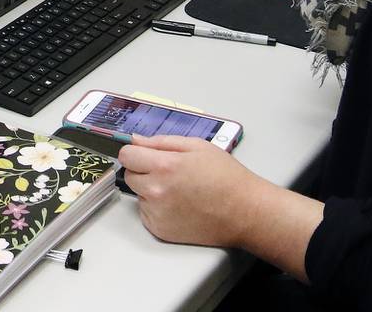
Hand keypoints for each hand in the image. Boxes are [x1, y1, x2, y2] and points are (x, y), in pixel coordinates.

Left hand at [118, 134, 324, 280]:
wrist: (245, 212)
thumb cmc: (226, 177)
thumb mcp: (197, 146)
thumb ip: (161, 142)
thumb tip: (135, 140)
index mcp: (164, 166)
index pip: (126, 155)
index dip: (136, 152)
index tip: (145, 155)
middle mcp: (156, 191)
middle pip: (129, 175)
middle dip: (144, 171)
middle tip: (169, 173)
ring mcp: (158, 213)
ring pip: (139, 195)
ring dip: (151, 190)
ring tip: (179, 190)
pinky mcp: (161, 231)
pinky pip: (147, 214)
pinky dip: (157, 209)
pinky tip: (179, 205)